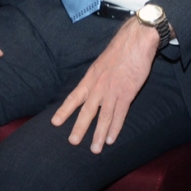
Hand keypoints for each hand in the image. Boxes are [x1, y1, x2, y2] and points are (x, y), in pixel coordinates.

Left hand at [52, 18, 161, 153]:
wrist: (135, 41)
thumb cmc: (119, 50)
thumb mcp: (100, 63)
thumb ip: (96, 77)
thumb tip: (92, 87)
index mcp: (90, 78)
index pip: (74, 97)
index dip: (64, 111)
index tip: (55, 122)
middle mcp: (98, 86)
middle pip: (86, 111)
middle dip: (79, 128)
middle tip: (73, 142)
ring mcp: (113, 91)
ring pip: (103, 117)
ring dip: (99, 135)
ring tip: (95, 149)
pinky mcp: (127, 93)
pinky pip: (120, 114)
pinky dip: (116, 128)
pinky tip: (112, 139)